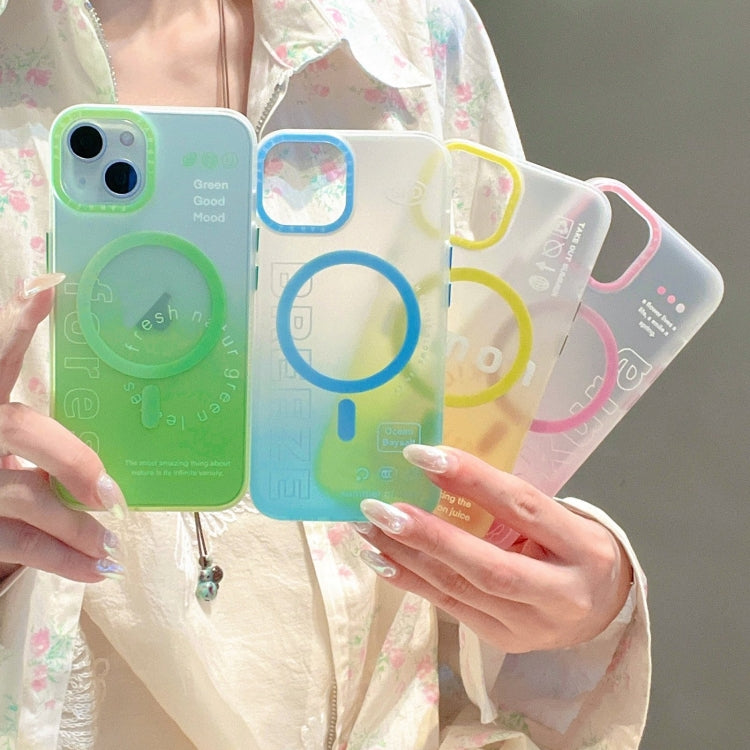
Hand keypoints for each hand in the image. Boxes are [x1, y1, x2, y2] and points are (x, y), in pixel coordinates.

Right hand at [0, 275, 126, 583]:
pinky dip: (64, 561)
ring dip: (77, 529)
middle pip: (21, 433)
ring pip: (24, 500)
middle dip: (71, 461)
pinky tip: (99, 569)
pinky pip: (20, 546)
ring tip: (116, 546)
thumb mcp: (4, 427)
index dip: (17, 322)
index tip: (50, 288)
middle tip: (113, 493)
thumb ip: (38, 426)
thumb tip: (96, 397)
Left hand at [355, 444, 632, 652]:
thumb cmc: (572, 547)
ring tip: (367, 527)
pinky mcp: (502, 640)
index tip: (422, 456)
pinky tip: (380, 558)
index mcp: (583, 546)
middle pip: (487, 564)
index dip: (471, 479)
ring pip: (459, 589)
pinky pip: (449, 607)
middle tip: (378, 507)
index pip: (522, 506)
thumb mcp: (556, 517)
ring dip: (406, 556)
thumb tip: (434, 469)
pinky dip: (411, 580)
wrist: (603, 611)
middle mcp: (561, 592)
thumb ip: (506, 500)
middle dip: (427, 534)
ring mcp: (530, 625)